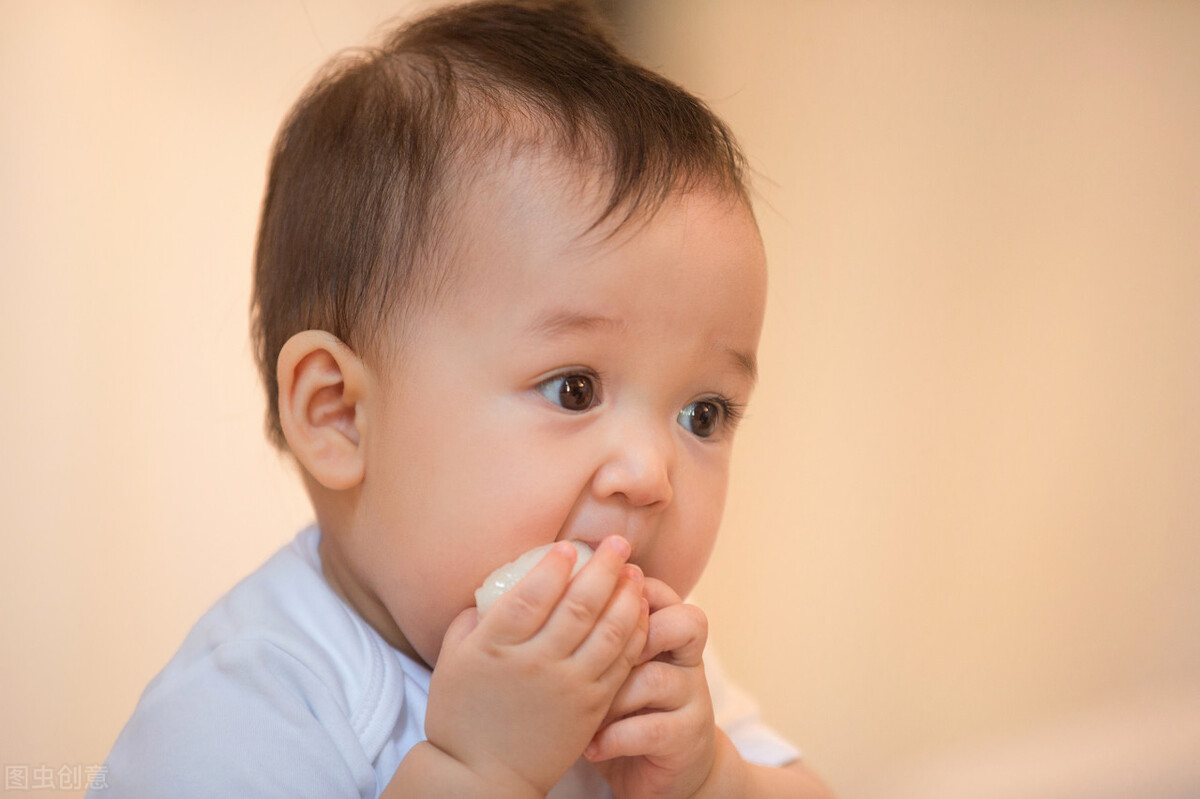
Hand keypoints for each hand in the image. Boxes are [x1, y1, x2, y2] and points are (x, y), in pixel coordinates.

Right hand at [422, 536, 649, 795]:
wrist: (481, 778)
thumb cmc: (462, 715)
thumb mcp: (451, 661)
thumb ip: (471, 620)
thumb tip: (494, 587)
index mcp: (496, 648)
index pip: (531, 594)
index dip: (554, 566)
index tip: (569, 546)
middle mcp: (536, 664)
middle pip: (579, 605)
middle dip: (603, 567)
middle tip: (617, 543)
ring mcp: (568, 687)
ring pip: (608, 631)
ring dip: (626, 596)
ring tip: (634, 573)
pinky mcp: (591, 707)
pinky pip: (620, 663)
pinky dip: (634, 633)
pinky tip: (639, 612)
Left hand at [585, 577, 715, 798]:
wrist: (658, 769)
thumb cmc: (622, 709)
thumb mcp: (611, 668)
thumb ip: (596, 636)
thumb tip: (541, 600)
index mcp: (667, 634)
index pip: (660, 593)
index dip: (631, 589)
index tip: (588, 605)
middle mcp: (685, 659)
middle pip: (682, 621)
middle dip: (632, 633)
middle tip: (588, 656)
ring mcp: (692, 697)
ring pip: (655, 677)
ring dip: (613, 695)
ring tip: (583, 710)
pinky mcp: (687, 737)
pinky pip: (652, 729)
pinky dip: (615, 737)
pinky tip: (591, 746)